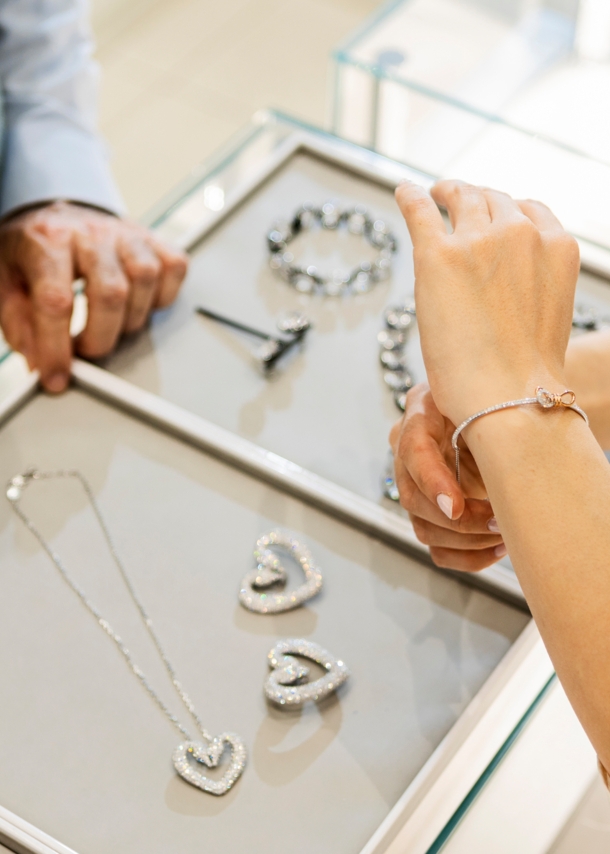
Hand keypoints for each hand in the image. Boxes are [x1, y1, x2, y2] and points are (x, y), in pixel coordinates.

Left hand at [0, 201, 187, 391]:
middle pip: (111, 294)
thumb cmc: (32, 252)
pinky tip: (138, 302)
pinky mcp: (152, 239)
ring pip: (145, 280)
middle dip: (99, 339)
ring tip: (110, 325)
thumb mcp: (6, 284)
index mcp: (47, 239)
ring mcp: (126, 233)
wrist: (55, 214)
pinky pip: (173, 269)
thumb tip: (40, 364)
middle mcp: (90, 232)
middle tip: (86, 349)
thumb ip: (20, 326)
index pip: (56, 300)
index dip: (57, 348)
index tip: (56, 377)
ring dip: (131, 318)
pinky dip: (162, 296)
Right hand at [389, 383, 504, 570]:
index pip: (414, 452)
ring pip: (424, 529)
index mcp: (420, 416)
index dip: (433, 483)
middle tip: (499, 523)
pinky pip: (438, 550)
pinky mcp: (428, 514)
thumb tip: (512, 465)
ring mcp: (415, 487)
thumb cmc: (492, 402)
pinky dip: (469, 557)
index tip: (457, 507)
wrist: (490, 411)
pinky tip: (498, 548)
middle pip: (414, 499)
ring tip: (505, 535)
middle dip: (460, 522)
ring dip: (468, 542)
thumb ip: (492, 425)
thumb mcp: (492, 400)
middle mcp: (408, 454)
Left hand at [395, 180, 579, 426]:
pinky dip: (410, 197)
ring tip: (433, 197)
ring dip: (447, 194)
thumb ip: (528, 286)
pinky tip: (404, 193)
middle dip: (474, 201)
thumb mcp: (546, 315)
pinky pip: (420, 210)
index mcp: (556, 247)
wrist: (509, 398)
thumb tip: (499, 292)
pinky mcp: (438, 255)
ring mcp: (478, 241)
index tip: (489, 216)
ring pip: (461, 198)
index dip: (504, 211)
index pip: (528, 210)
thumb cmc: (524, 377)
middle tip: (456, 203)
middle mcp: (520, 234)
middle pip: (492, 199)